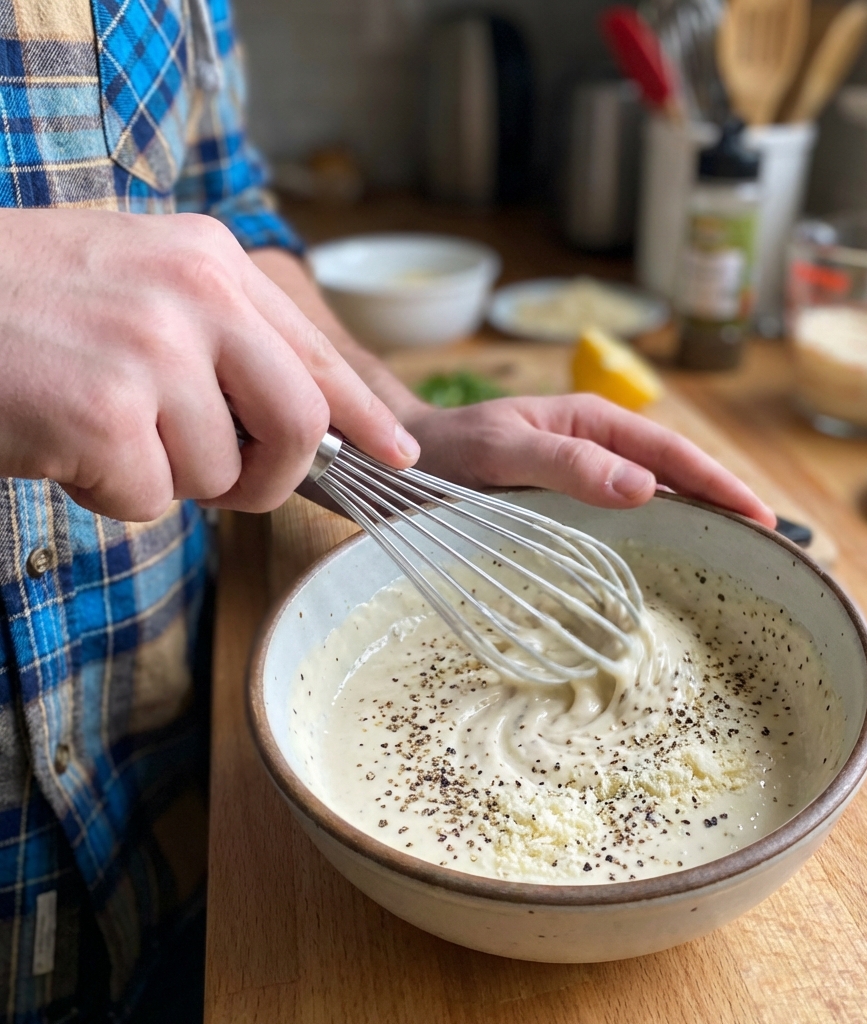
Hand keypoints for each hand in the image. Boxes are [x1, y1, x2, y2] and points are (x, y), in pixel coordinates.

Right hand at [0, 210, 418, 520]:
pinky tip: (63, 444)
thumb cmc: (25, 303)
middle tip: (233, 487)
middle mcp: (194, 296)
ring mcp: (152, 352)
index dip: (365, 418)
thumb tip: (294, 418)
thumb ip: (221, 338)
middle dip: (273, 477)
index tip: (397, 457)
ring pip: (214, 474)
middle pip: (301, 424)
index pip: (319, 357)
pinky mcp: (106, 414)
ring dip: (162, 477)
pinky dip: (108, 493)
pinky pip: (148, 500)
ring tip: (99, 428)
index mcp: (212, 262)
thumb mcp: (140, 282)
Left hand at [404, 395, 775, 526]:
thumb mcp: (502, 449)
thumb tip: (644, 487)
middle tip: (772, 549)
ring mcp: (585, 478)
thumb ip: (566, 462)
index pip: (672, 453)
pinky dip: (656, 539)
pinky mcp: (568, 507)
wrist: (399, 463)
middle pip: (676, 475)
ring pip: (655, 499)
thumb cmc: (446, 450)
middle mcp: (597, 448)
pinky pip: (623, 522)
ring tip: (738, 560)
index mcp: (593, 423)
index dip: (720, 484)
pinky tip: (671, 565)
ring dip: (697, 524)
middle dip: (724, 504)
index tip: (763, 519)